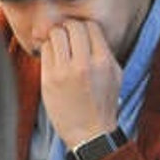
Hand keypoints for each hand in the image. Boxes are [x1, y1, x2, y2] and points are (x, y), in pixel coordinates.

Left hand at [39, 20, 122, 149]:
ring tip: (58, 46)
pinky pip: (45, 51)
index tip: (79, 34)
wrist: (90, 133)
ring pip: (55, 35)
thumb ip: (104, 52)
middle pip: (71, 26)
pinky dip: (47, 49)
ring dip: (55, 37)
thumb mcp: (114, 76)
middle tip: (65, 37)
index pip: (90, 26)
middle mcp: (85, 64)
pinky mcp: (49, 79)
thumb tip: (89, 33)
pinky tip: (51, 57)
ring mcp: (65, 71)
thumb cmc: (103, 104)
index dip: (83, 27)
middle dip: (67, 28)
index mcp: (104, 61)